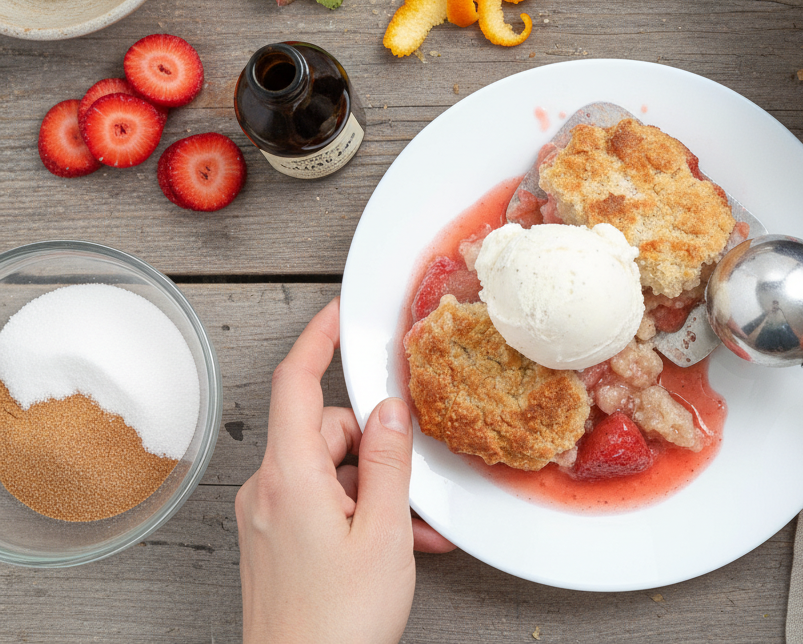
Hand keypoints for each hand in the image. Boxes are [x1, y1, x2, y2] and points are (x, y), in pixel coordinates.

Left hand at [236, 298, 454, 643]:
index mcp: (290, 477)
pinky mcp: (273, 540)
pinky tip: (394, 545)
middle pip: (325, 429)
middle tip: (414, 484)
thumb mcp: (383, 533)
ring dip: (374, 488)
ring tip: (412, 532)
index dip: (317, 338)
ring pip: (329, 470)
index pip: (295, 382)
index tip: (338, 312)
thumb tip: (392, 411)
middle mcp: (268, 490)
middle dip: (375, 446)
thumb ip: (390, 463)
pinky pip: (320, 502)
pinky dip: (357, 512)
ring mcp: (267, 517)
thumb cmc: (338, 623)